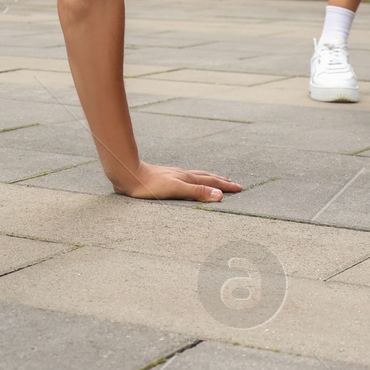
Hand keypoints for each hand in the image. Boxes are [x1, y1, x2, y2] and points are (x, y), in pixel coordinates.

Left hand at [117, 163, 241, 203]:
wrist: (129, 174)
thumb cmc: (150, 185)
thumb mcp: (176, 190)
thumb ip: (197, 192)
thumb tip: (220, 195)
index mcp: (187, 178)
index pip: (211, 182)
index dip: (226, 186)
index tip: (240, 188)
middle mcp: (183, 174)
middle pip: (206, 177)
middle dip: (221, 181)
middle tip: (234, 184)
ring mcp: (175, 174)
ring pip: (197, 176)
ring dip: (210, 179)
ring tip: (217, 180)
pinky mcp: (166, 177)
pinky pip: (188, 178)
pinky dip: (196, 180)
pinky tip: (190, 181)